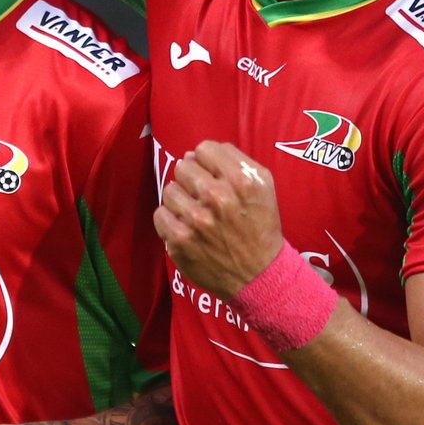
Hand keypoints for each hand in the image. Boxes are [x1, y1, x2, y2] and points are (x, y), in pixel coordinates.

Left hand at [154, 140, 285, 296]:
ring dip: (180, 200)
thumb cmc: (260, 226)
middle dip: (192, 179)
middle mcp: (217, 197)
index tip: (212, 175)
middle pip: (183, 166)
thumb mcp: (263, 186)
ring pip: (169, 190)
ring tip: (195, 213)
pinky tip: (186, 227)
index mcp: (241, 180)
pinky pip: (160, 214)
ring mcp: (195, 220)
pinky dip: (170, 220)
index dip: (207, 161)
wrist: (259, 275)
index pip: (204, 149)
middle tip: (203, 196)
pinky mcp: (180, 241)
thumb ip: (234, 160)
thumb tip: (193, 154)